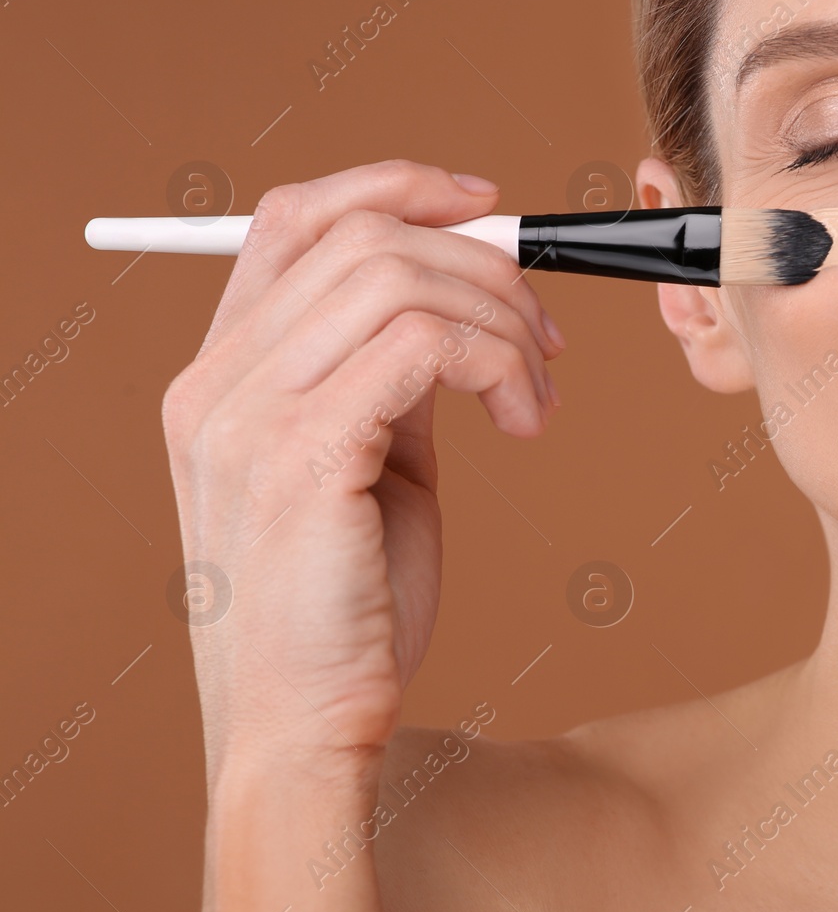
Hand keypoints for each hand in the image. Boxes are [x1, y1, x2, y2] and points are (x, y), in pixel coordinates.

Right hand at [161, 159, 562, 777]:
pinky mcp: (302, 456)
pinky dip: (500, 363)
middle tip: (547, 336)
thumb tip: (465, 301)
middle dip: (483, 265)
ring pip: (401, 277)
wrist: (305, 726)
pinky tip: (528, 419)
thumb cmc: (346, 605)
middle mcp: (216, 382)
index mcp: (221, 373)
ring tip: (540, 394)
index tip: (488, 205)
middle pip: (361, 234)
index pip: (293, 215)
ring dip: (503, 321)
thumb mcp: (366, 462)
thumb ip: (390, 374)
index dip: (397, 185)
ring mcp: (248, 417)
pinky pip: (424, 344)